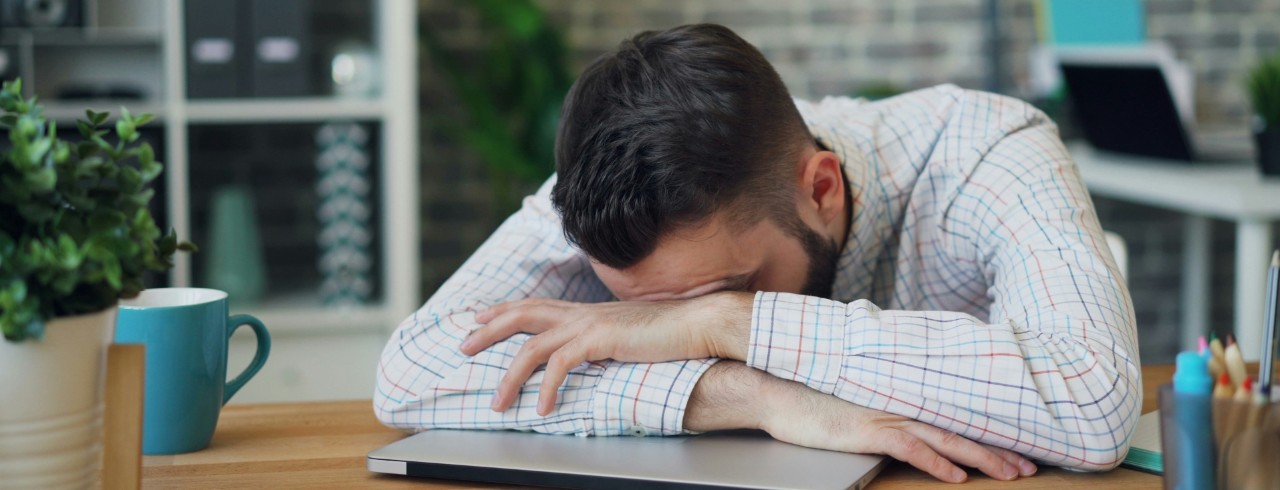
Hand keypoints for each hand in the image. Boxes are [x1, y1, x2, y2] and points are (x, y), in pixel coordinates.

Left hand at [460, 293, 751, 414]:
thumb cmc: (670, 333)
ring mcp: (589, 324)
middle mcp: (583, 312)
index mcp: (588, 311)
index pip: (536, 304)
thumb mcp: (628, 335)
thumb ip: (605, 341)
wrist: (698, 324)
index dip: (504, 310)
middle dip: (489, 330)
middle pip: (522, 314)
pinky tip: (543, 408)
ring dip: (510, 376)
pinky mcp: (600, 340)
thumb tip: (594, 354)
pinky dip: (547, 388)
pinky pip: (560, 365)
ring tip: (499, 403)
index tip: (479, 318)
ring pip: (532, 346)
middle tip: (462, 346)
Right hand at [757, 372, 1037, 482]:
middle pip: (960, 428)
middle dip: (999, 449)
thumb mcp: (855, 400)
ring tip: (1011, 473)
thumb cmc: (812, 397)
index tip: (1016, 447)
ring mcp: (886, 415)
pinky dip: (936, 462)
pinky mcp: (868, 429)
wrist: (778, 389)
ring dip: (981, 457)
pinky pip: (911, 448)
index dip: (987, 433)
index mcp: (900, 397)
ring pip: (946, 438)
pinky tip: (956, 476)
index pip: (953, 417)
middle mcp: (901, 404)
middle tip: (1030, 466)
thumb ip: (882, 405)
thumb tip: (901, 417)